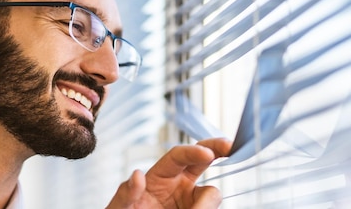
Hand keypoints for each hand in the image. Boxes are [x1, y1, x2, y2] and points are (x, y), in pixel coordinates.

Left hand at [106, 138, 231, 208]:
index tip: (208, 154)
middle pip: (202, 159)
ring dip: (205, 205)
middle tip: (232, 147)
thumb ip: (126, 193)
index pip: (178, 156)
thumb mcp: (119, 207)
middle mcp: (178, 185)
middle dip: (217, 148)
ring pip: (211, 194)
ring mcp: (191, 201)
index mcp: (159, 176)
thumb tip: (137, 174)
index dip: (194, 151)